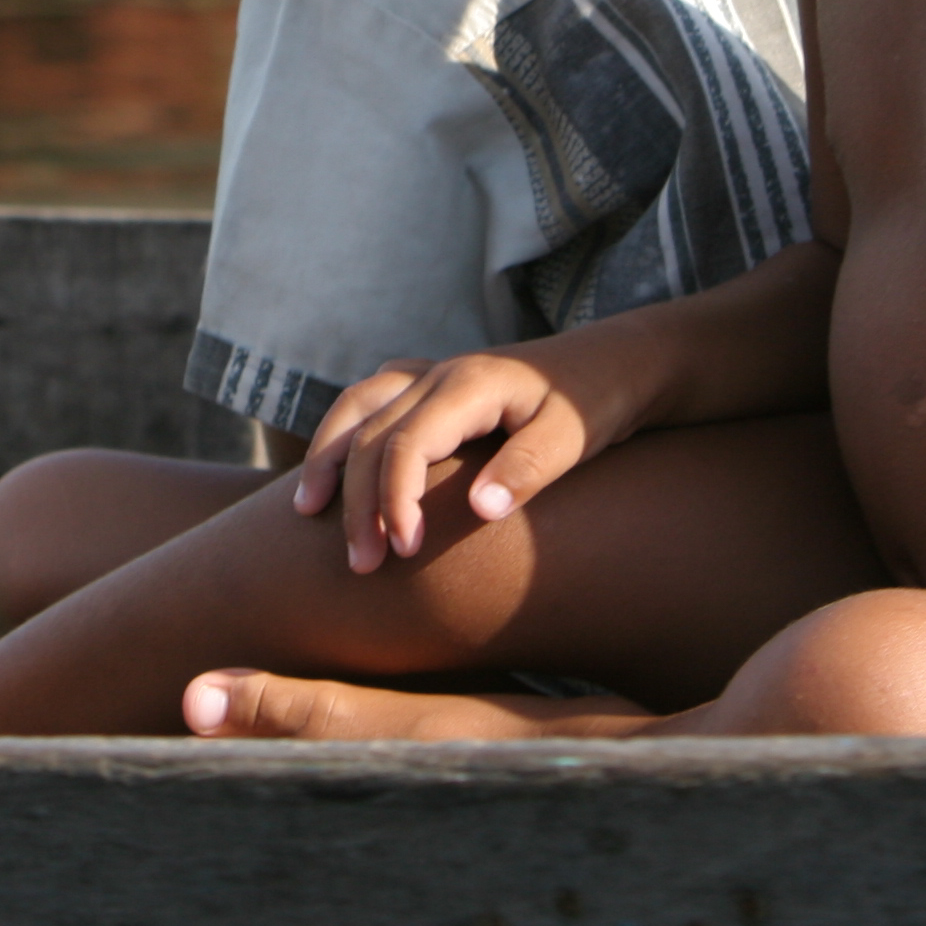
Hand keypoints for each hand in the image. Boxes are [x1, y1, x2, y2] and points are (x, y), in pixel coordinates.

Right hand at [291, 338, 645, 572]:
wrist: (617, 362)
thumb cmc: (598, 403)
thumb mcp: (576, 436)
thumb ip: (529, 469)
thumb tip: (479, 510)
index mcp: (468, 385)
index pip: (405, 443)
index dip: (393, 499)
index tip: (403, 553)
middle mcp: (439, 374)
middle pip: (369, 434)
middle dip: (355, 500)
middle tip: (360, 564)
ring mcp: (432, 374)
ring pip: (356, 408)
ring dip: (328, 459)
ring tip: (307, 511)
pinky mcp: (434, 384)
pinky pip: (371, 402)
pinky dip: (343, 434)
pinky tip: (335, 466)